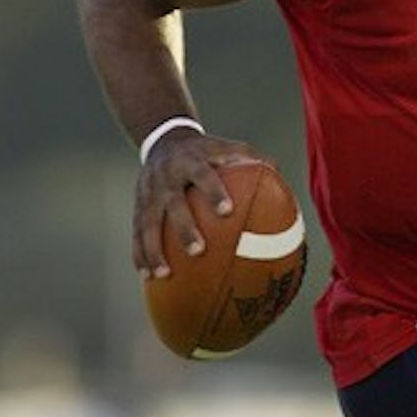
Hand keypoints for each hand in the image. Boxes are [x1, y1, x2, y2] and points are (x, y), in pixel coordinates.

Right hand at [133, 129, 263, 278]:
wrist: (163, 139)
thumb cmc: (206, 151)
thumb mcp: (226, 147)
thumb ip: (251, 158)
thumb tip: (280, 174)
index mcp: (192, 161)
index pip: (203, 174)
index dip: (213, 191)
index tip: (226, 211)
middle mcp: (167, 176)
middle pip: (173, 203)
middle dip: (183, 227)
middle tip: (198, 250)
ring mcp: (149, 192)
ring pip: (148, 222)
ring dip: (153, 249)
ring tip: (164, 274)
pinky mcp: (137, 205)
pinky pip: (136, 231)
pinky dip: (140, 253)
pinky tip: (148, 278)